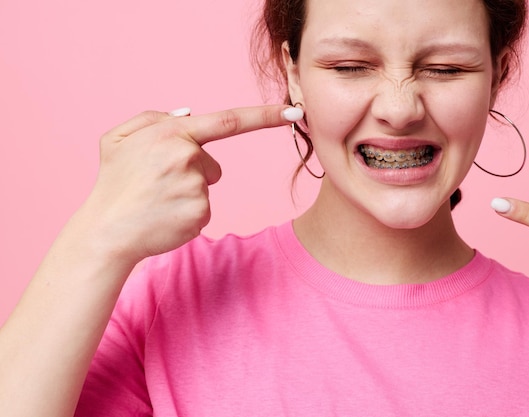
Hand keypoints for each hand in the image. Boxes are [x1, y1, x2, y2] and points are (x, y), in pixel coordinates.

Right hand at [83, 105, 301, 263]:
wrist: (106, 232)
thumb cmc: (113, 184)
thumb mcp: (118, 138)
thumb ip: (153, 118)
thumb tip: (189, 114)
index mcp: (171, 133)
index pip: (228, 120)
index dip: (264, 115)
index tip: (293, 111)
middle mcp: (187, 156)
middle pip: (212, 163)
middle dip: (193, 171)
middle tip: (157, 184)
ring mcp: (196, 187)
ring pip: (206, 186)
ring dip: (188, 192)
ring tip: (157, 201)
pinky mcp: (201, 213)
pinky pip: (204, 208)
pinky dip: (188, 213)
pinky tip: (165, 215)